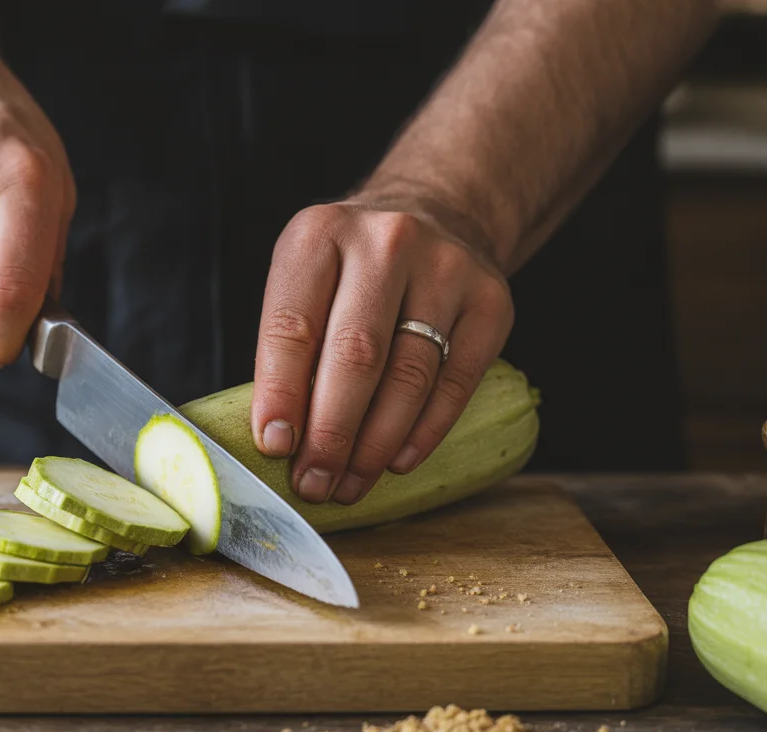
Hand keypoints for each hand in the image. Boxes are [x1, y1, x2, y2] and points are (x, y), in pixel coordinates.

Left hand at [252, 197, 513, 504]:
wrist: (435, 214)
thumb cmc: (350, 268)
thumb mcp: (304, 277)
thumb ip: (288, 345)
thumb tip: (278, 440)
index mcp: (319, 234)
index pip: (293, 325)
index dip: (281, 393)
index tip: (275, 446)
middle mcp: (386, 242)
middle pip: (356, 355)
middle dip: (331, 433)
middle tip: (314, 483)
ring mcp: (446, 268)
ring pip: (409, 375)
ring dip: (375, 443)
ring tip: (349, 483)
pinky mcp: (491, 301)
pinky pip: (456, 382)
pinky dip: (424, 431)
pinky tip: (397, 461)